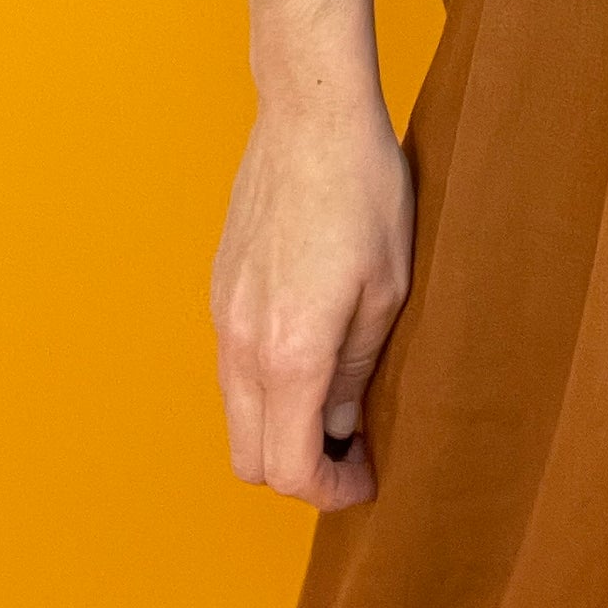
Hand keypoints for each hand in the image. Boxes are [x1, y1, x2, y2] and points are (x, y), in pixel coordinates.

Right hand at [210, 93, 413, 508]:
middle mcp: (243, 343)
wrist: (311, 116)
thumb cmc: (364, 192)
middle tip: (352, 451)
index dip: (330, 491)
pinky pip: (232, 366)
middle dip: (298, 471)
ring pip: (236, 412)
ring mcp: (223, 313)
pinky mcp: (220, 286)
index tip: (365, 480)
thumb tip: (337, 426)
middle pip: (249, 457)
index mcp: (289, 352)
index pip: (288, 467)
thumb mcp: (387, 289)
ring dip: (279, 427)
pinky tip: (311, 352)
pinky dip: (264, 386)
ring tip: (338, 401)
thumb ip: (355, 370)